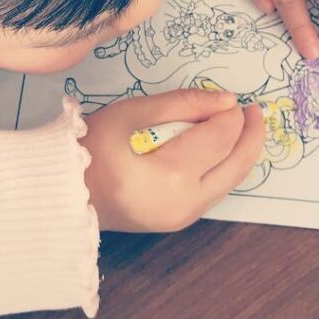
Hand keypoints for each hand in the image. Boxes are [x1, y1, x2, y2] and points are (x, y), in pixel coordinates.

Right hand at [79, 87, 265, 232]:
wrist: (63, 195)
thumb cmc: (89, 150)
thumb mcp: (129, 114)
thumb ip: (180, 103)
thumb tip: (225, 99)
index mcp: (170, 176)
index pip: (218, 139)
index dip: (231, 115)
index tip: (232, 96)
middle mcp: (185, 203)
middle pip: (236, 165)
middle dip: (250, 135)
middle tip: (255, 109)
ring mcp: (184, 218)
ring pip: (230, 182)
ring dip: (241, 152)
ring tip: (244, 124)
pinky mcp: (180, 221)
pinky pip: (215, 191)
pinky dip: (225, 168)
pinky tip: (223, 148)